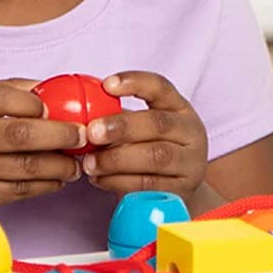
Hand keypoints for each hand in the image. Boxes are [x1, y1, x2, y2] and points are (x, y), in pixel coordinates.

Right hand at [0, 80, 83, 225]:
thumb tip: (49, 86)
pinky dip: (47, 184)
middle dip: (59, 134)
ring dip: (60, 164)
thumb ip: (2, 92)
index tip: (53, 107)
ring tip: (77, 160)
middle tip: (82, 133)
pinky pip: (20, 190)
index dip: (31, 101)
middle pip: (18, 135)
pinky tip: (60, 177)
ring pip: (25, 167)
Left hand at [80, 71, 209, 200]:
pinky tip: (99, 179)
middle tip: (91, 132)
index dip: (135, 82)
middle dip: (121, 127)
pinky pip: (149, 185)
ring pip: (155, 157)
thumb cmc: (153, 150)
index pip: (161, 87)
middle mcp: (191, 132)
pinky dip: (119, 181)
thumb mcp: (144, 129)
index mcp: (179, 108)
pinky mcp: (183, 190)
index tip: (106, 85)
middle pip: (158, 124)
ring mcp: (190, 162)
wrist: (182, 189)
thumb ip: (119, 119)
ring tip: (89, 163)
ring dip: (117, 159)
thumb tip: (81, 118)